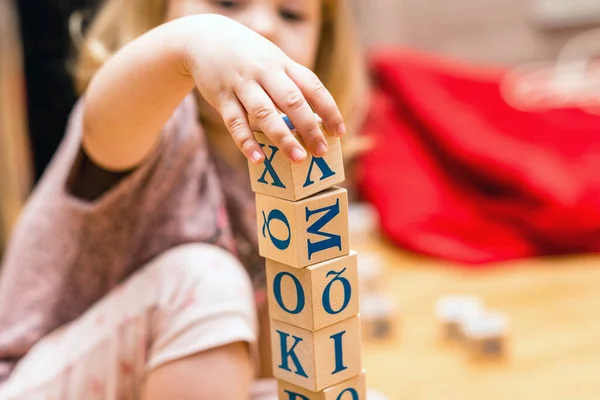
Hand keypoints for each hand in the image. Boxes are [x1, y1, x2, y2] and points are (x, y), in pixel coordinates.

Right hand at [181, 14, 344, 163]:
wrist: (205, 38)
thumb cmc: (249, 57)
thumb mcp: (273, 61)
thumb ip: (291, 86)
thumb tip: (313, 122)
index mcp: (282, 64)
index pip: (312, 86)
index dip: (328, 109)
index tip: (339, 131)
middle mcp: (264, 72)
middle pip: (292, 101)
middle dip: (309, 127)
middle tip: (321, 151)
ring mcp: (242, 84)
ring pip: (264, 113)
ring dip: (282, 137)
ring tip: (297, 158)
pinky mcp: (221, 97)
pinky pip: (235, 122)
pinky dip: (247, 142)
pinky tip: (258, 158)